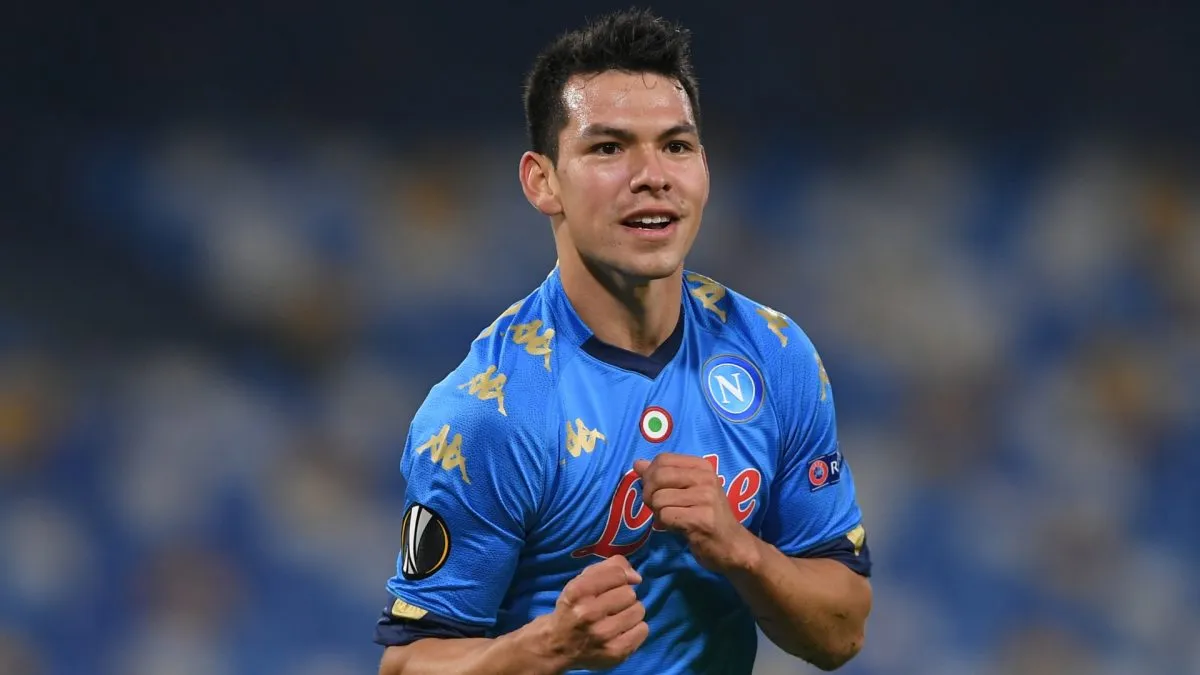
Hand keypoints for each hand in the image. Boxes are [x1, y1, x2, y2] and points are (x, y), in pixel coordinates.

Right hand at [547, 554, 648, 669]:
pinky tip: (621, 630)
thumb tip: (636, 577)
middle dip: (623, 596)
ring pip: (638, 610)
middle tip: (611, 605)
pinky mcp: (615, 652)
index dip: (619, 578)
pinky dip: (635, 628)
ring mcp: (602, 635)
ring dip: (630, 612)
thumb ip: (609, 568)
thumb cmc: (572, 608)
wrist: (557, 646)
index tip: (612, 586)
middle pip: (629, 593)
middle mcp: (588, 613)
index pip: (618, 574)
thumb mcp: (581, 581)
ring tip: (617, 617)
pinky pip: (642, 630)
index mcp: (578, 591)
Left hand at [634, 454, 758, 572]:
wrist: (731, 545)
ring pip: (658, 499)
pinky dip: (665, 524)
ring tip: (672, 518)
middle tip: (658, 507)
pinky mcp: (701, 519)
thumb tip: (637, 463)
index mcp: (702, 466)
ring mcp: (705, 498)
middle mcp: (705, 478)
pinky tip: (678, 527)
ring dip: (658, 513)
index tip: (655, 490)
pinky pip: (665, 516)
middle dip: (649, 494)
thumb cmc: (707, 516)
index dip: (650, 475)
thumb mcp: (687, 490)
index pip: (663, 459)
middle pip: (658, 477)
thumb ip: (663, 476)